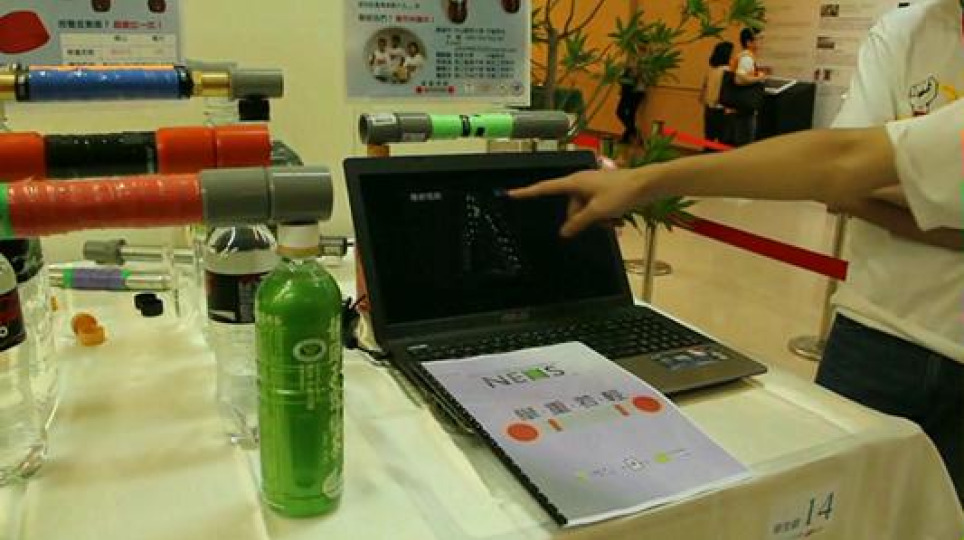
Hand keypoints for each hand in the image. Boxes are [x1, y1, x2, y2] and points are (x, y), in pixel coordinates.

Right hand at [510, 167, 652, 237]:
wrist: (647, 184)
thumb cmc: (621, 192)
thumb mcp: (598, 211)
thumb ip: (579, 222)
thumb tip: (564, 232)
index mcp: (574, 182)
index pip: (544, 188)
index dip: (526, 192)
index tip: (510, 194)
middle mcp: (580, 182)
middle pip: (570, 207)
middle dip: (580, 220)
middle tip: (599, 223)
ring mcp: (592, 187)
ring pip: (583, 210)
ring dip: (594, 220)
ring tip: (612, 222)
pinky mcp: (602, 192)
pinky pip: (594, 209)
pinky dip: (602, 216)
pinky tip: (615, 220)